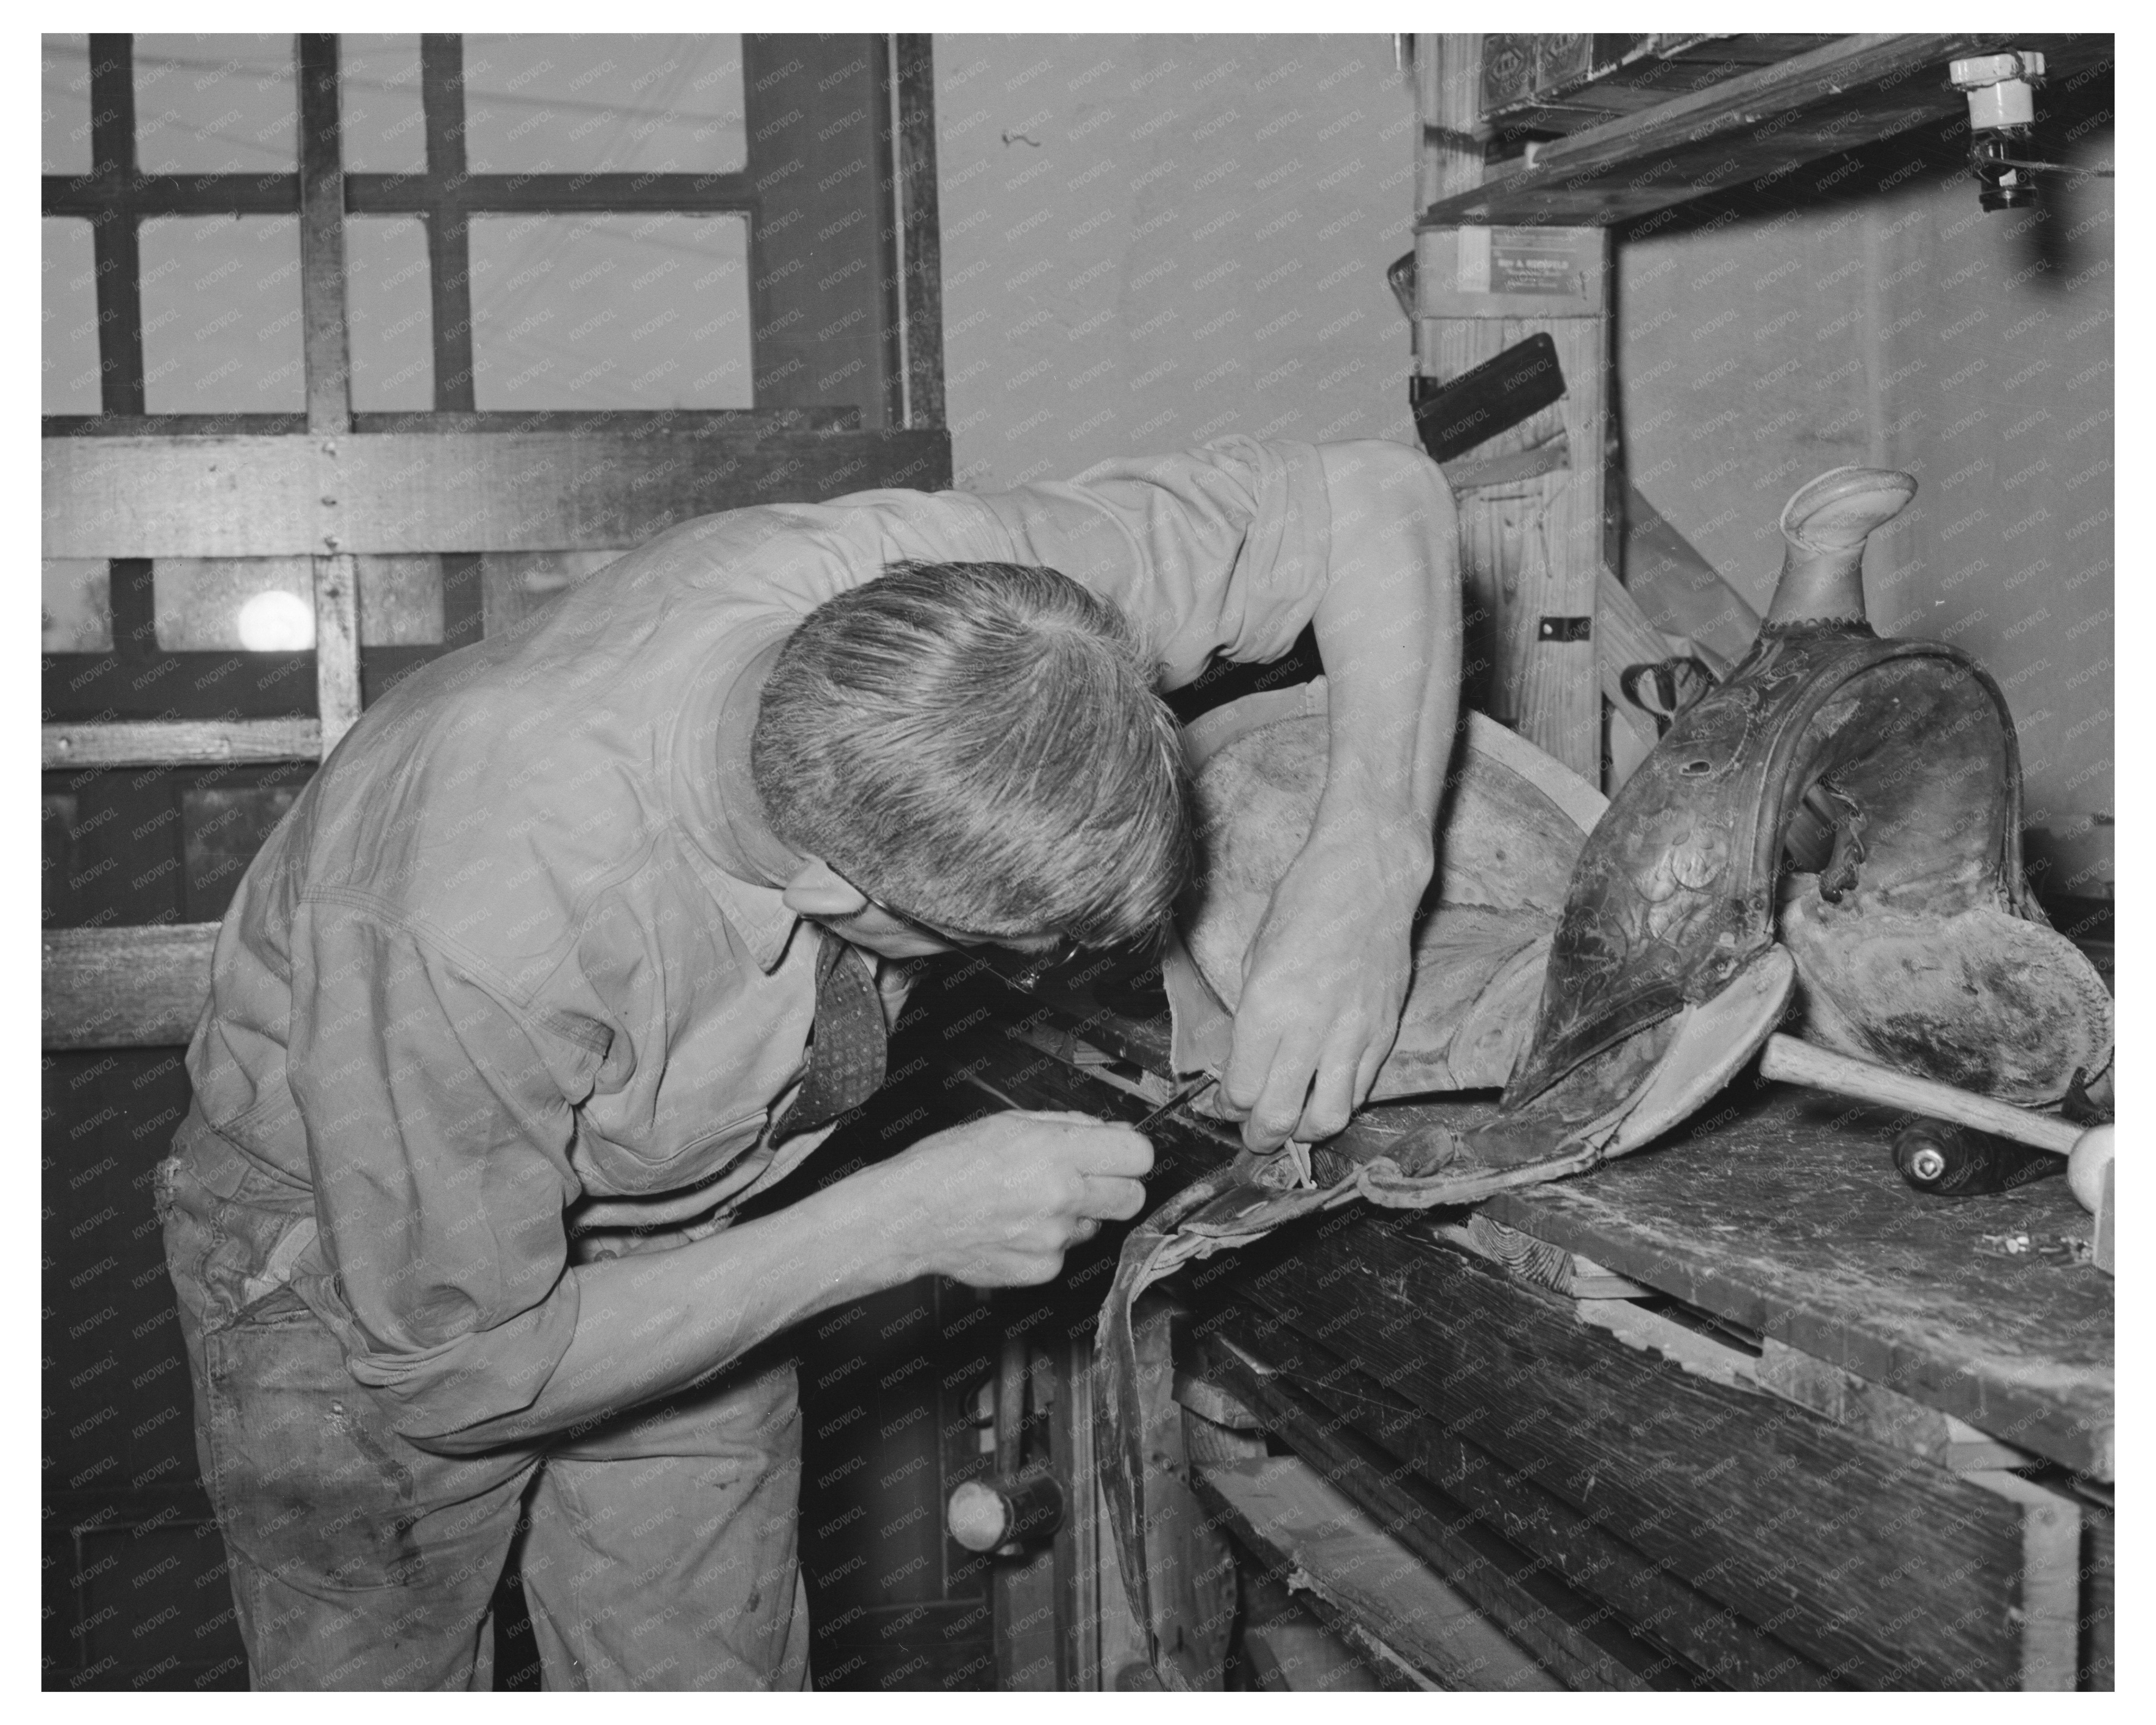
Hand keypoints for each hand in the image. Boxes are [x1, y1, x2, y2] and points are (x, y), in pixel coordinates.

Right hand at [876, 1110, 1153, 1286]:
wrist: (907, 1216)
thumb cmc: (946, 1165)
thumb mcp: (1008, 1123)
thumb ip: (1066, 1125)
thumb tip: (1106, 1130)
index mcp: (1056, 1151)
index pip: (1138, 1155)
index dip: (1130, 1153)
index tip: (1119, 1153)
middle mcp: (1061, 1196)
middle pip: (1133, 1198)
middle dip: (1118, 1187)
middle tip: (1090, 1180)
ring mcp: (1053, 1237)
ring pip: (1095, 1226)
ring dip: (1076, 1214)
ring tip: (1030, 1201)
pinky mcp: (1041, 1269)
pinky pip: (1063, 1253)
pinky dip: (1047, 1242)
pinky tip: (1016, 1226)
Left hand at [1217, 826, 1420, 1150]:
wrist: (1368, 878)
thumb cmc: (1303, 904)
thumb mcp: (1255, 957)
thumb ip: (1250, 1016)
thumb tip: (1242, 1062)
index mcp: (1267, 1007)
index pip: (1242, 1089)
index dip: (1228, 1107)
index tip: (1225, 1105)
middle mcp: (1311, 1028)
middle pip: (1282, 1116)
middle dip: (1261, 1137)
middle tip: (1253, 1137)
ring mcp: (1354, 1033)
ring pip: (1330, 1117)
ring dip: (1304, 1131)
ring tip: (1292, 1126)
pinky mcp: (1385, 1031)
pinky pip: (1363, 1089)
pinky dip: (1340, 1101)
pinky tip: (1325, 1093)